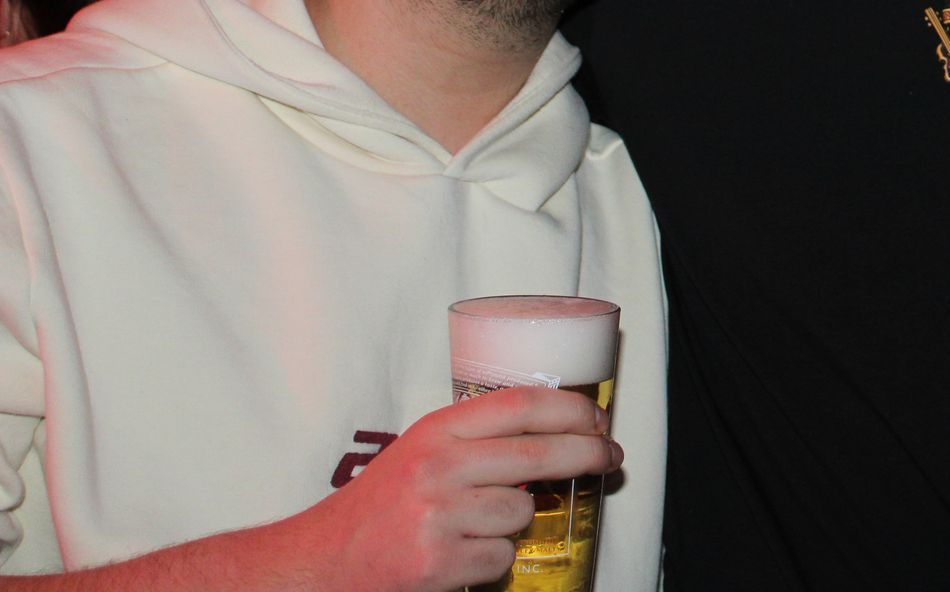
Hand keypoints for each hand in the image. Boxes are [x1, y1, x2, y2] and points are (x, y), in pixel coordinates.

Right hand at [292, 386, 621, 591]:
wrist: (320, 563)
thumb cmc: (378, 508)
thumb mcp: (421, 454)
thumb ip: (475, 442)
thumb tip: (555, 434)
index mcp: (435, 433)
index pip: (519, 404)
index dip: (571, 408)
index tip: (599, 417)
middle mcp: (437, 468)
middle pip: (538, 454)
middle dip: (588, 453)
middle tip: (611, 456)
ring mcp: (438, 517)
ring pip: (521, 514)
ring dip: (513, 524)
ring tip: (471, 527)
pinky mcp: (438, 563)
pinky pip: (501, 558)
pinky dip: (490, 562)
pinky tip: (458, 556)